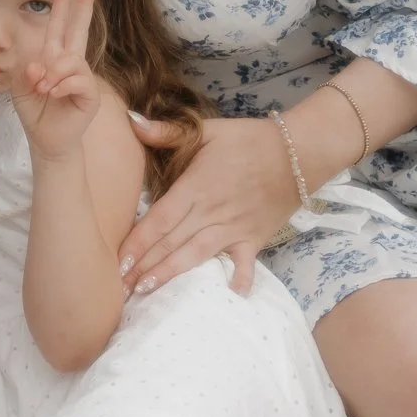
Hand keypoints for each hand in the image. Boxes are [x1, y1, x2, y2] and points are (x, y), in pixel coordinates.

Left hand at [11, 0, 101, 160]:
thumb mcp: (20, 89)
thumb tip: (40, 64)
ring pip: (72, 60)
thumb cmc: (34, 111)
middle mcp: (70, 63)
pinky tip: (53, 94)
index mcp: (53, 58)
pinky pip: (78, 80)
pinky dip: (61, 86)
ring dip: (54, 73)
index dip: (63, 7)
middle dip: (84, 6)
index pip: (59, 27)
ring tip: (43, 89)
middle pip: (79, 29)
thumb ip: (26, 72)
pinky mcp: (89, 94)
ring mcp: (82, 77)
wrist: (46, 140)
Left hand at [117, 114, 296, 296]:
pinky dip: (240, 278)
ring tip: (147, 292)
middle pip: (172, 242)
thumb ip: (166, 131)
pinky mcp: (255, 238)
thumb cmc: (247, 140)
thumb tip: (130, 120)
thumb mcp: (206, 130)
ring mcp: (234, 228)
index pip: (160, 219)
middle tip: (121, 287)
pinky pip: (244, 263)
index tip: (118, 260)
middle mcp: (211, 211)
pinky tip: (230, 295)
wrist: (298, 150)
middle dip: (144, 265)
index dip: (138, 241)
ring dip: (172, 274)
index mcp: (195, 187)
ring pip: (197, 254)